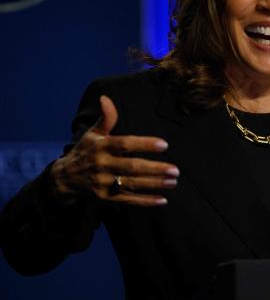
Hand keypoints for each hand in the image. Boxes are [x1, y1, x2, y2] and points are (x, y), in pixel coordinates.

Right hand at [49, 95, 178, 206]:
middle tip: (175, 169)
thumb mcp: (93, 134)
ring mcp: (103, 183)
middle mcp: (102, 165)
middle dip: (155, 169)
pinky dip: (145, 201)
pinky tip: (163, 200)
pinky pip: (128, 201)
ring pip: (133, 184)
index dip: (145, 144)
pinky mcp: (106, 198)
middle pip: (132, 167)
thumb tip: (105, 98)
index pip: (125, 143)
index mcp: (101, 146)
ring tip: (173, 181)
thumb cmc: (85, 152)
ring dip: (155, 184)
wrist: (63, 179)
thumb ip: (105, 118)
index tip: (165, 144)